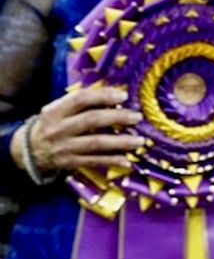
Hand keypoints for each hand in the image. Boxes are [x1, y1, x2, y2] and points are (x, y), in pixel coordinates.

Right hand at [11, 88, 143, 172]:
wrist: (29, 150)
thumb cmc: (52, 125)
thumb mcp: (57, 110)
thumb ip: (79, 104)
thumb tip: (112, 95)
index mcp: (55, 111)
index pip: (80, 99)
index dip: (103, 96)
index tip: (124, 96)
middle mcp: (59, 128)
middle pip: (91, 120)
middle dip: (117, 117)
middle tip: (137, 117)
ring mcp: (65, 147)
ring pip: (96, 143)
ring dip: (121, 142)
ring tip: (139, 140)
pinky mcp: (70, 162)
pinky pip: (95, 161)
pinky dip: (112, 160)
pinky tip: (128, 160)